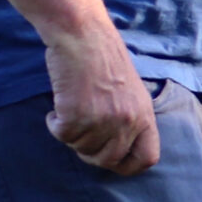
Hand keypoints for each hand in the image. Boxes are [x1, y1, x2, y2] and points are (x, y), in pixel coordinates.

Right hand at [44, 23, 159, 174]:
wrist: (83, 36)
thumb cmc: (105, 60)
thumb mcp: (132, 92)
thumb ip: (131, 120)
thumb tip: (120, 152)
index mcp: (145, 116)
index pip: (146, 158)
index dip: (127, 165)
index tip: (111, 160)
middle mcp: (127, 122)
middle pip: (107, 160)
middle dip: (90, 151)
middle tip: (81, 131)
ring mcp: (102, 120)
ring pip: (81, 148)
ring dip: (72, 133)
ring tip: (73, 105)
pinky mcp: (76, 116)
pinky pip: (61, 135)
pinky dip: (55, 123)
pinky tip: (59, 104)